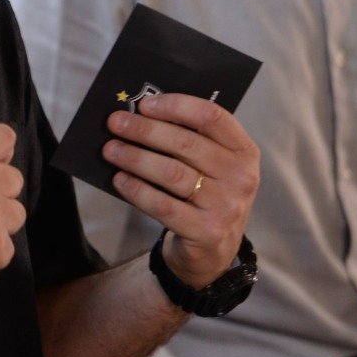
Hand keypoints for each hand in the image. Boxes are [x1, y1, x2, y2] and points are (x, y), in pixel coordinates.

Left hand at [102, 92, 259, 287]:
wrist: (215, 251)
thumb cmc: (208, 195)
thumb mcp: (214, 165)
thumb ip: (192, 139)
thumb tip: (143, 115)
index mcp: (244, 151)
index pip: (212, 116)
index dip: (176, 105)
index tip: (145, 104)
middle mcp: (241, 177)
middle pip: (186, 144)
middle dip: (145, 130)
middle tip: (116, 123)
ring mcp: (225, 206)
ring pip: (171, 173)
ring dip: (135, 157)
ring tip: (111, 149)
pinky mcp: (206, 232)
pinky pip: (162, 205)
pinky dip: (136, 189)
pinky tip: (119, 179)